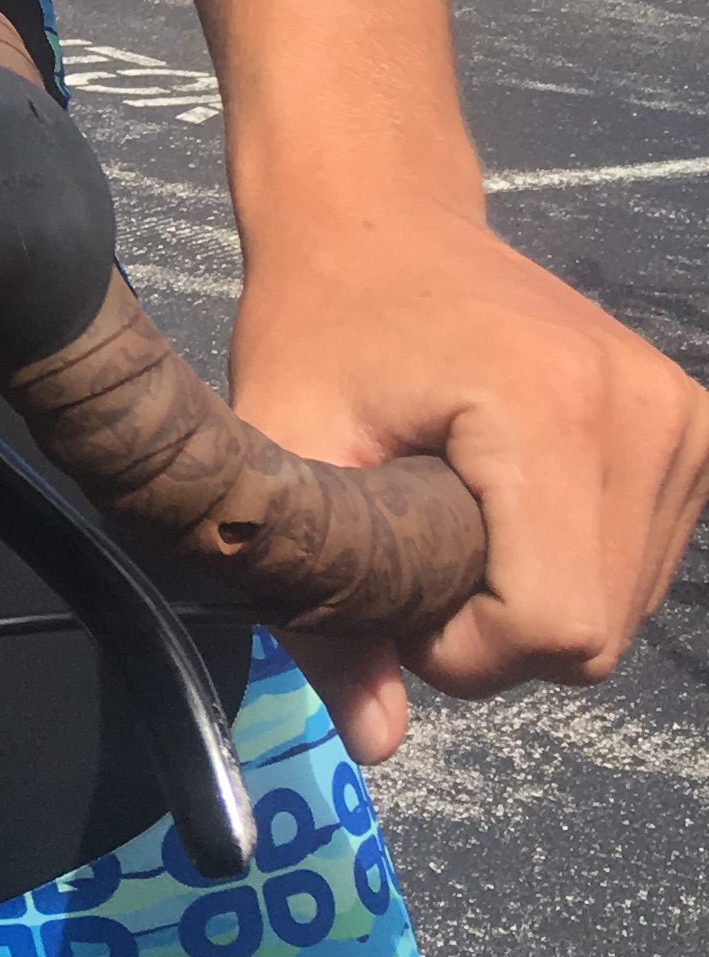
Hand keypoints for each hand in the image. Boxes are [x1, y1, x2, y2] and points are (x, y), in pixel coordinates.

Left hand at [228, 194, 708, 762]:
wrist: (379, 213)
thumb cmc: (320, 314)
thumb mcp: (288, 445)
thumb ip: (321, 606)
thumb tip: (376, 743)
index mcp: (558, 409)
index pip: (553, 627)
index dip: (460, 646)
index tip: (393, 583)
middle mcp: (649, 414)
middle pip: (593, 634)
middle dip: (491, 634)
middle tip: (414, 548)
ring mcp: (686, 421)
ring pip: (621, 613)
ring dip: (531, 603)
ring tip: (456, 514)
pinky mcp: (695, 431)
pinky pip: (642, 568)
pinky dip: (571, 568)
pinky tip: (509, 505)